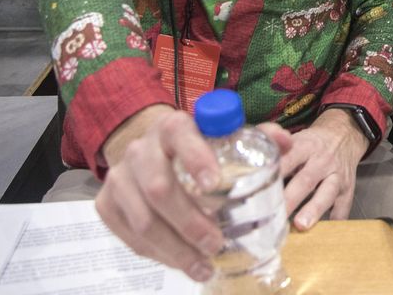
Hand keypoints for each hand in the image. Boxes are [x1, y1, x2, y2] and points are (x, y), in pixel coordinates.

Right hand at [95, 105, 272, 282]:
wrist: (150, 150)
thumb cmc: (198, 146)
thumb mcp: (224, 136)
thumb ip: (256, 137)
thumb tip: (285, 144)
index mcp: (173, 127)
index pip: (181, 135)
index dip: (196, 158)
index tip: (214, 184)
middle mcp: (141, 149)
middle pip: (159, 188)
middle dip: (189, 222)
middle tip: (216, 244)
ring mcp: (119, 177)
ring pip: (143, 219)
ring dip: (175, 248)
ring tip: (203, 265)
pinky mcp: (106, 203)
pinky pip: (129, 235)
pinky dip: (156, 253)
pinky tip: (180, 262)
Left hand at [263, 108, 369, 229]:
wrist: (345, 134)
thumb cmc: (311, 142)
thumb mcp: (295, 138)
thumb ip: (275, 149)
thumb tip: (246, 165)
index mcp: (305, 146)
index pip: (288, 158)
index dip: (275, 172)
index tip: (260, 187)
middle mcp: (322, 161)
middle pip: (305, 180)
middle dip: (291, 198)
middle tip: (275, 215)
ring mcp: (337, 175)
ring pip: (327, 192)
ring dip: (314, 209)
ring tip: (301, 225)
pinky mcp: (348, 188)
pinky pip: (344, 206)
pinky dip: (336, 220)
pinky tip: (326, 232)